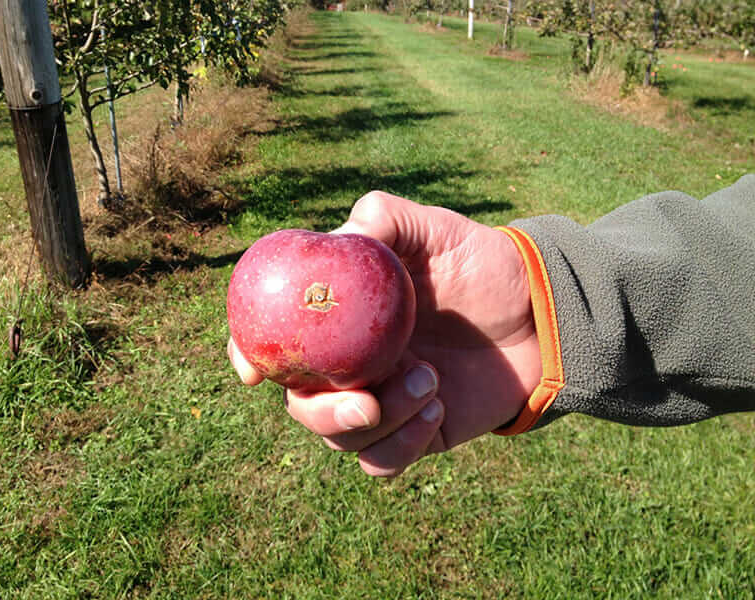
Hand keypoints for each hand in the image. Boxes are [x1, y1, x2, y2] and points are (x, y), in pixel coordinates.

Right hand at [228, 191, 541, 476]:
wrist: (536, 311)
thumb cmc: (477, 263)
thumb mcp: (430, 228)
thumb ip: (382, 218)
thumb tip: (340, 234)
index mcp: (341, 320)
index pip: (277, 340)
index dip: (250, 355)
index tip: (252, 371)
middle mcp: (351, 365)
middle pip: (302, 406)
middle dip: (322, 413)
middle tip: (365, 400)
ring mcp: (380, 403)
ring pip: (344, 439)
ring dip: (382, 421)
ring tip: (432, 380)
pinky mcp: (413, 436)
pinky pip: (384, 461)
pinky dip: (405, 444)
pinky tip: (439, 406)